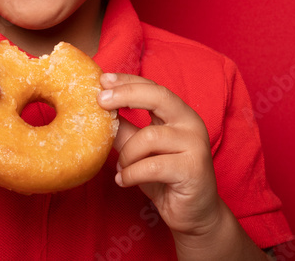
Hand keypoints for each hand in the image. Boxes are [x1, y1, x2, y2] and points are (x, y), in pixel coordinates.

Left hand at [98, 72, 223, 237]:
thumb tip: (99, 110)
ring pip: (149, 137)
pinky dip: (131, 174)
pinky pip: (152, 166)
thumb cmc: (165, 179)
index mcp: (179, 114)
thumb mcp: (140, 150)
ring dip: (126, 155)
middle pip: (158, 96)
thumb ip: (125, 129)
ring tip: (121, 169)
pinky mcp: (193, 169)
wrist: (194, 214)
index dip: (127, 81)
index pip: (153, 87)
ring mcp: (195, 145)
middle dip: (126, 94)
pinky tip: (124, 181)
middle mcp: (191, 123)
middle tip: (101, 100)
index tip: (102, 78)